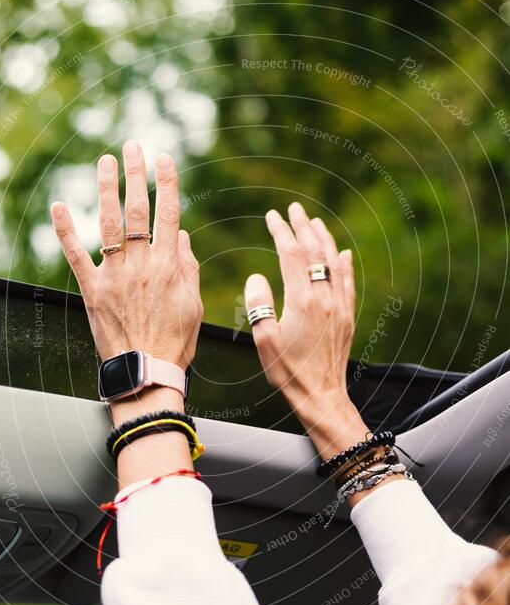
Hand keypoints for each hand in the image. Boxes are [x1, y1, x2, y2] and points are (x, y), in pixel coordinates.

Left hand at [51, 143, 202, 421]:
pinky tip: (59, 206)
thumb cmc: (175, 341)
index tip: (164, 158)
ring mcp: (114, 275)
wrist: (146, 371)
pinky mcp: (92, 289)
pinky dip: (66, 230)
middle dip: (135, 174)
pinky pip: (76, 255)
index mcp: (168, 265)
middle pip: (138, 210)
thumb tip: (180, 235)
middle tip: (132, 146)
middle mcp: (141, 264)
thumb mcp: (192, 304)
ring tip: (104, 162)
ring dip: (106, 190)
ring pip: (109, 224)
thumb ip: (188, 267)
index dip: (167, 183)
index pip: (168, 213)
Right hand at [245, 202, 368, 457]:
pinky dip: (344, 264)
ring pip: (334, 262)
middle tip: (294, 209)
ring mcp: (339, 306)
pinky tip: (343, 253)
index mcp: (302, 301)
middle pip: (314, 252)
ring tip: (315, 222)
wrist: (322, 395)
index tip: (272, 217)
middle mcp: (324, 298)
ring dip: (324, 239)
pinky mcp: (347, 317)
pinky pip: (348, 282)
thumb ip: (259, 305)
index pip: (291, 255)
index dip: (281, 232)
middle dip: (303, 227)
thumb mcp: (264, 340)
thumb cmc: (289, 372)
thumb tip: (257, 277)